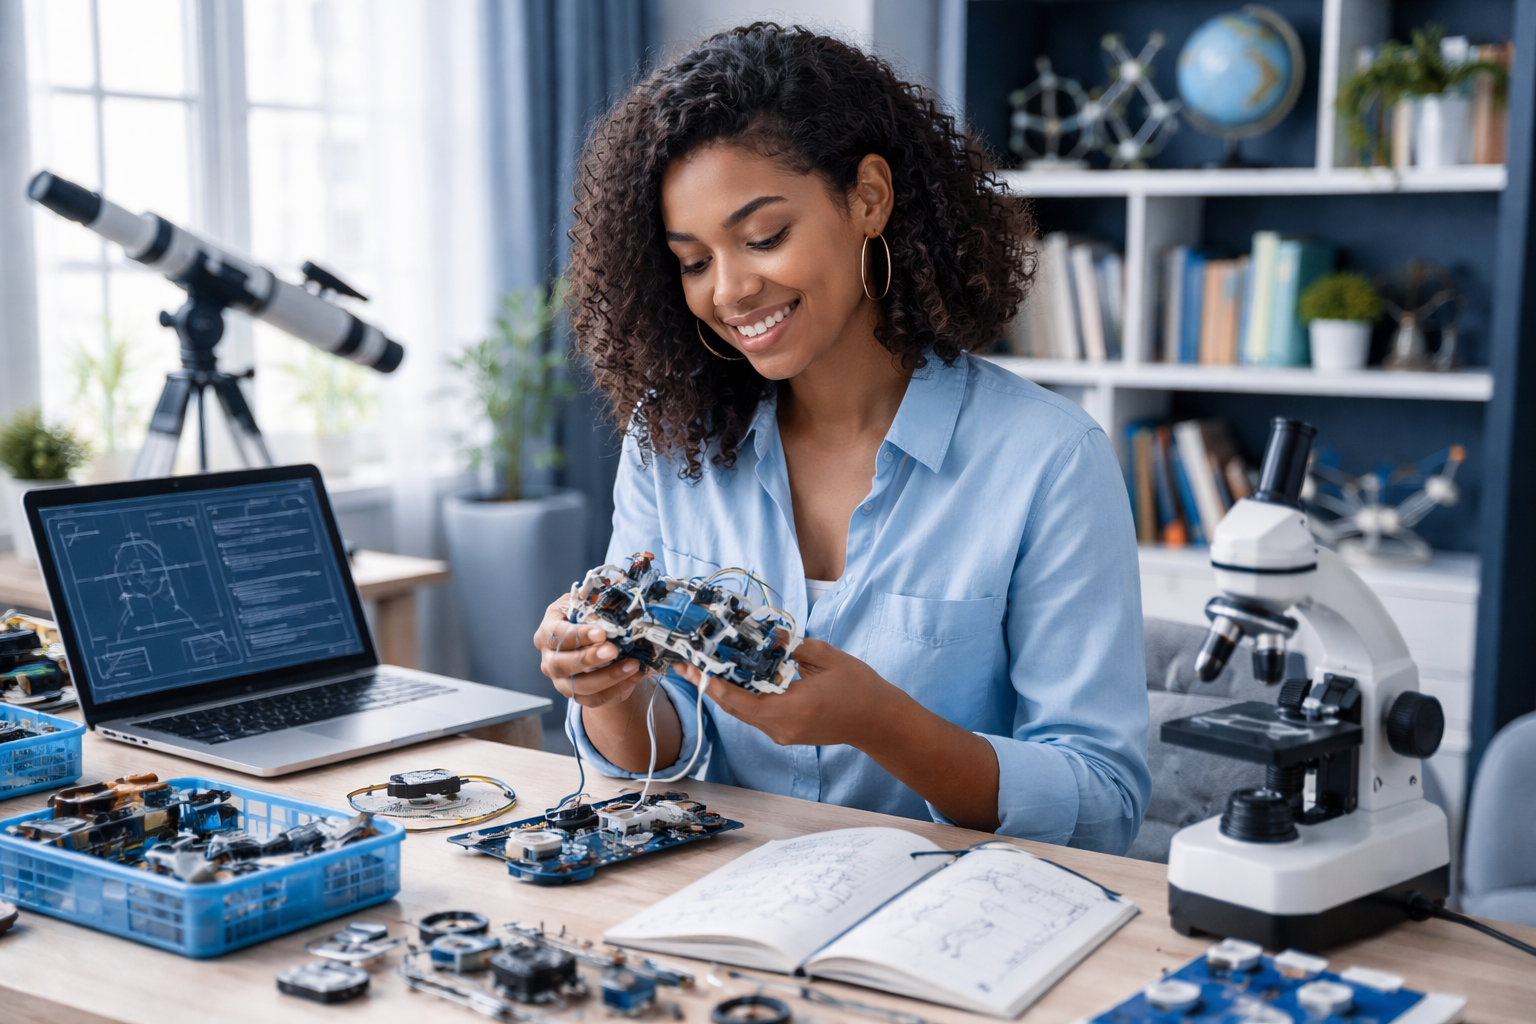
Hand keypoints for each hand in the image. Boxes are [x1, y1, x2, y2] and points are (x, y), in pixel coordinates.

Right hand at [533, 594, 643, 708]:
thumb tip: (619, 593)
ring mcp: (560, 680)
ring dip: (608, 678)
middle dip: (589, 658)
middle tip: (614, 651)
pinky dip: (616, 690)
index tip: (602, 633)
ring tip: (632, 665)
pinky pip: (593, 700)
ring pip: (578, 687)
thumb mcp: (587, 603)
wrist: (593, 640)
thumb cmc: (587, 617)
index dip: (578, 635)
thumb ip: (596, 600)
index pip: (557, 634)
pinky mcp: (576, 695)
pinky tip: (634, 677)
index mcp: (547, 631)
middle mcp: (548, 659)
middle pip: (562, 664)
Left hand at [674, 639, 903, 746]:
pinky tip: (734, 678)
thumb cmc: (859, 687)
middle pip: (735, 709)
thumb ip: (794, 646)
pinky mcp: (786, 732)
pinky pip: (756, 714)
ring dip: (723, 691)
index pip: (740, 700)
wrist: (879, 721)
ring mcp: (783, 733)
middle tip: (685, 665)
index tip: (691, 668)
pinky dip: (742, 697)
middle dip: (708, 686)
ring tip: (702, 669)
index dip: (711, 684)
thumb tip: (766, 634)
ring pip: (743, 713)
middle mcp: (782, 727)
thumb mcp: (828, 657)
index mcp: (791, 709)